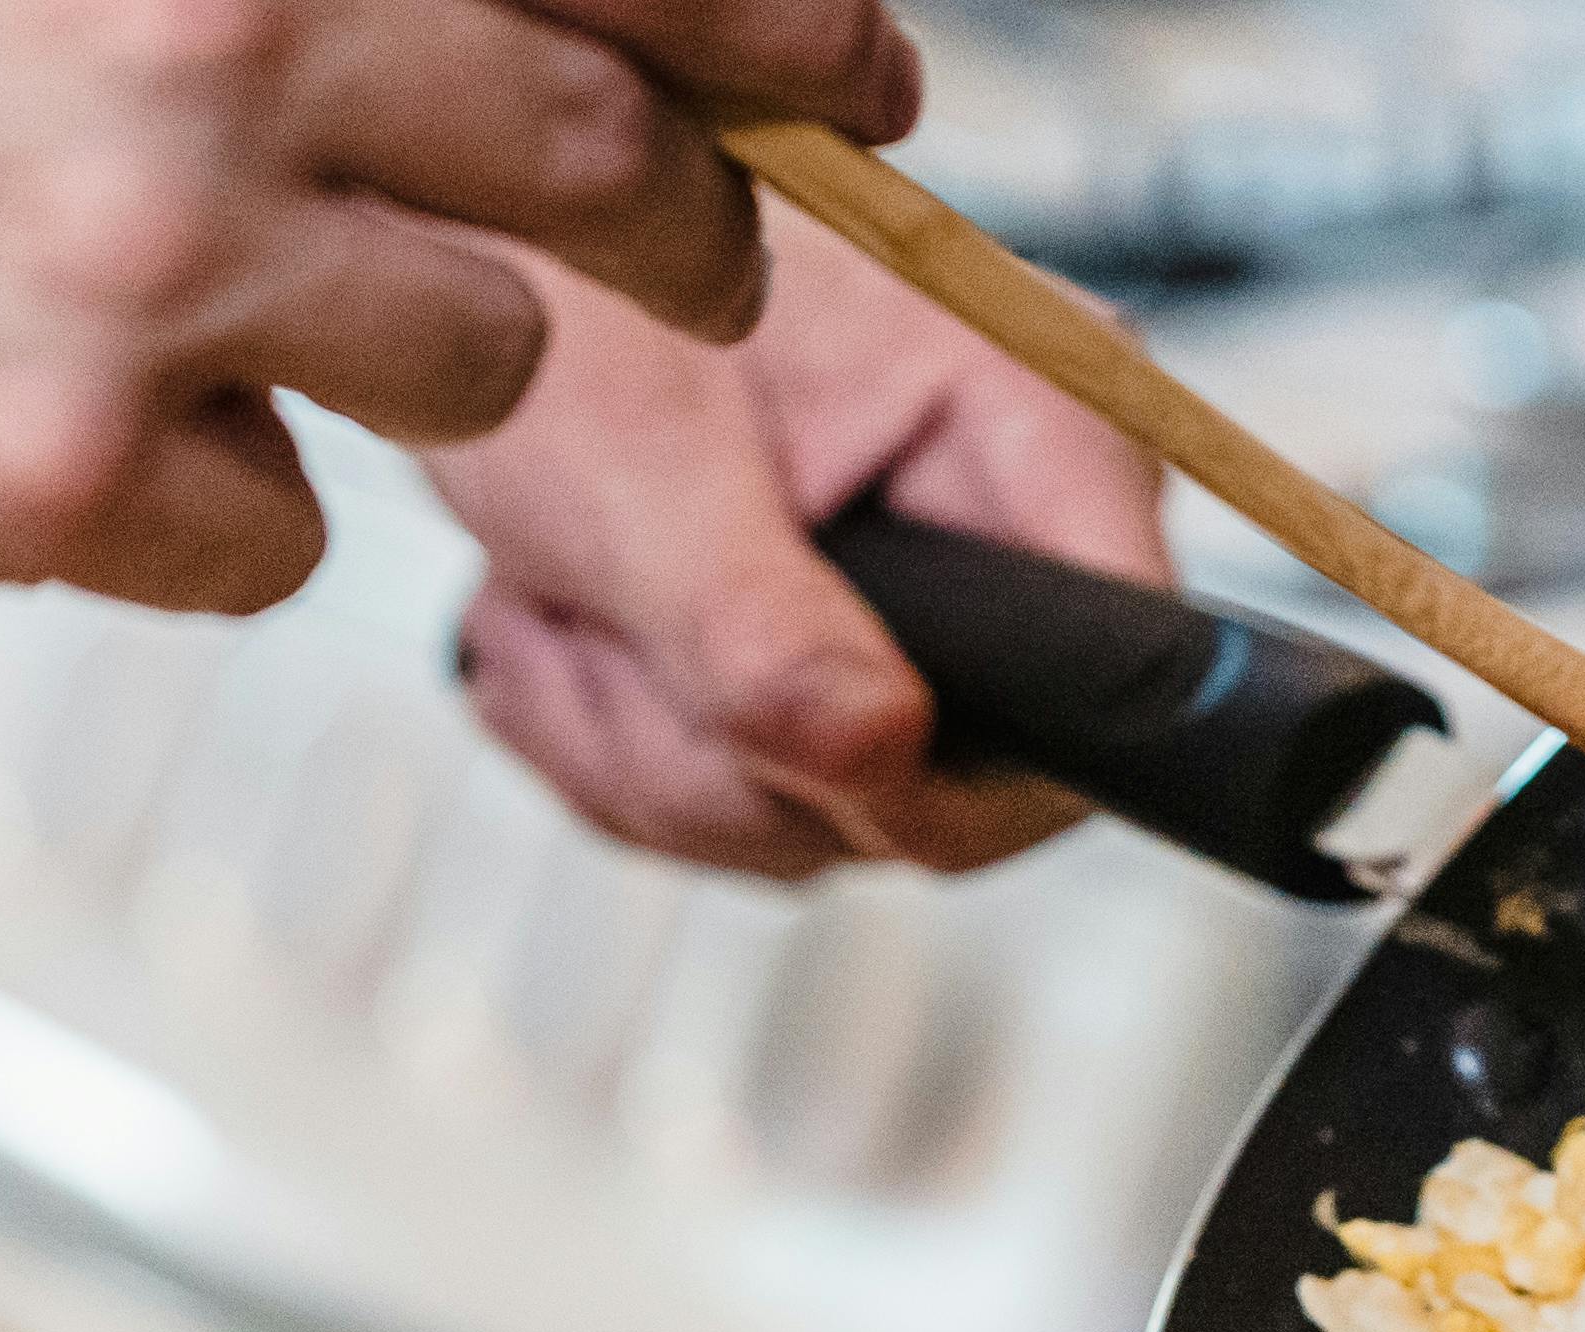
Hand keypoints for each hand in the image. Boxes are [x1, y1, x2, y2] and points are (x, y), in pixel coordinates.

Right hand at [0, 0, 925, 609]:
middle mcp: (206, 38)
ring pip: (478, 367)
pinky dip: (219, 507)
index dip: (787, 21)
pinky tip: (76, 427)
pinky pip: (285, 538)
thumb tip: (578, 22)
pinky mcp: (58, 471)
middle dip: (690, 229)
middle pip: (612, 165)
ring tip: (234, 308)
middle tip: (696, 250)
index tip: (867, 73)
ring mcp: (138, 267)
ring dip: (410, 361)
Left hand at [420, 219, 1172, 879]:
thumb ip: (756, 624)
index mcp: (1032, 422)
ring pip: (845, 814)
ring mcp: (937, 604)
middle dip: (747, 767)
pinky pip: (776, 807)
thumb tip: (877, 755)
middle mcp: (1014, 517)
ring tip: (570, 614)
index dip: (964, 772)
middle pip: (959, 786)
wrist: (466, 264)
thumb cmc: (558, 301)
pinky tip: (582, 637)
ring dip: (665, 762)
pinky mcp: (855, 661)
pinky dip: (645, 755)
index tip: (801, 751)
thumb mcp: (638, 467)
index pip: (1119, 677)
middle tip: (608, 638)